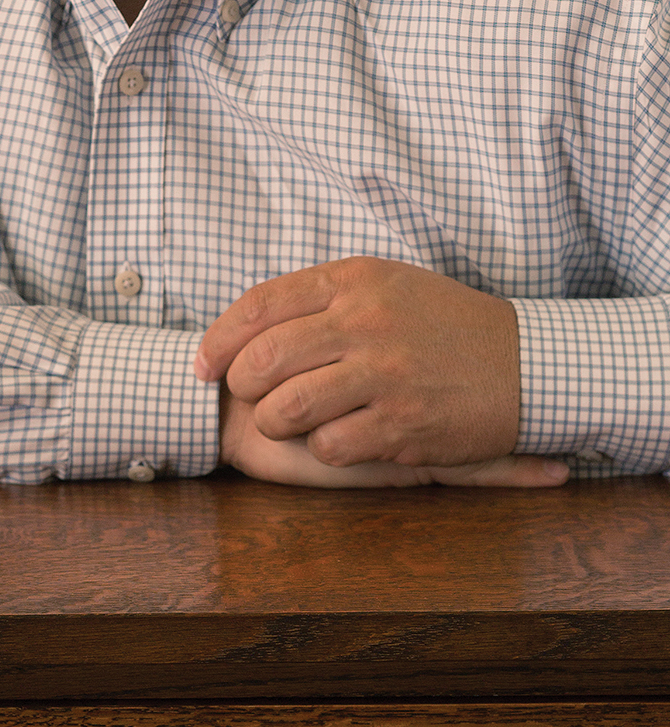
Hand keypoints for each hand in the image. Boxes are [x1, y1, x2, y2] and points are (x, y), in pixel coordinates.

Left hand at [197, 256, 552, 475]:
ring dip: (277, 423)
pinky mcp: (402, 423)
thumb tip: (248, 322)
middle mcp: (366, 321)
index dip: (218, 339)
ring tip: (292, 422)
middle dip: (241, 385)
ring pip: (286, 408)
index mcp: (354, 279)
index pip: (259, 305)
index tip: (202, 364)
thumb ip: (321, 296)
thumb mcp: (385, 285)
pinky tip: (342, 437)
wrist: (525, 363)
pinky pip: (329, 445)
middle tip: (249, 397)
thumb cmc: (442, 323)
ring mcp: (385, 373)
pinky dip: (324, 447)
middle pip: (262, 359)